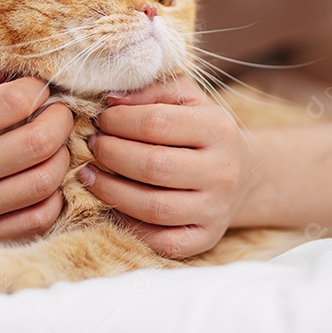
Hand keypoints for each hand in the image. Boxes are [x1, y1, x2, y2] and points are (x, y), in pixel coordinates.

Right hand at [0, 69, 73, 259]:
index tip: (37, 89)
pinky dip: (52, 198)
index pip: (13, 102)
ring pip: (44, 183)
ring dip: (61, 158)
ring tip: (52, 146)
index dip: (37, 89)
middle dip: (61, 120)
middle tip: (59, 113)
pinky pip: (36, 221)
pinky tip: (43, 182)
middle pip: (38, 142)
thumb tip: (17, 68)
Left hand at [77, 76, 257, 257]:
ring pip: (154, 207)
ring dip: (111, 190)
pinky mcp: (206, 238)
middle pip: (153, 165)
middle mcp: (222, 171)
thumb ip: (150, 91)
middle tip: (92, 145)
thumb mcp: (186, 99)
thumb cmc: (201, 130)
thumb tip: (110, 99)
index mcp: (217, 128)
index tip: (100, 119)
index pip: (157, 123)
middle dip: (111, 154)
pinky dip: (129, 225)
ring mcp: (216, 209)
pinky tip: (111, 205)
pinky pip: (161, 241)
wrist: (243, 174)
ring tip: (88, 174)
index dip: (119, 121)